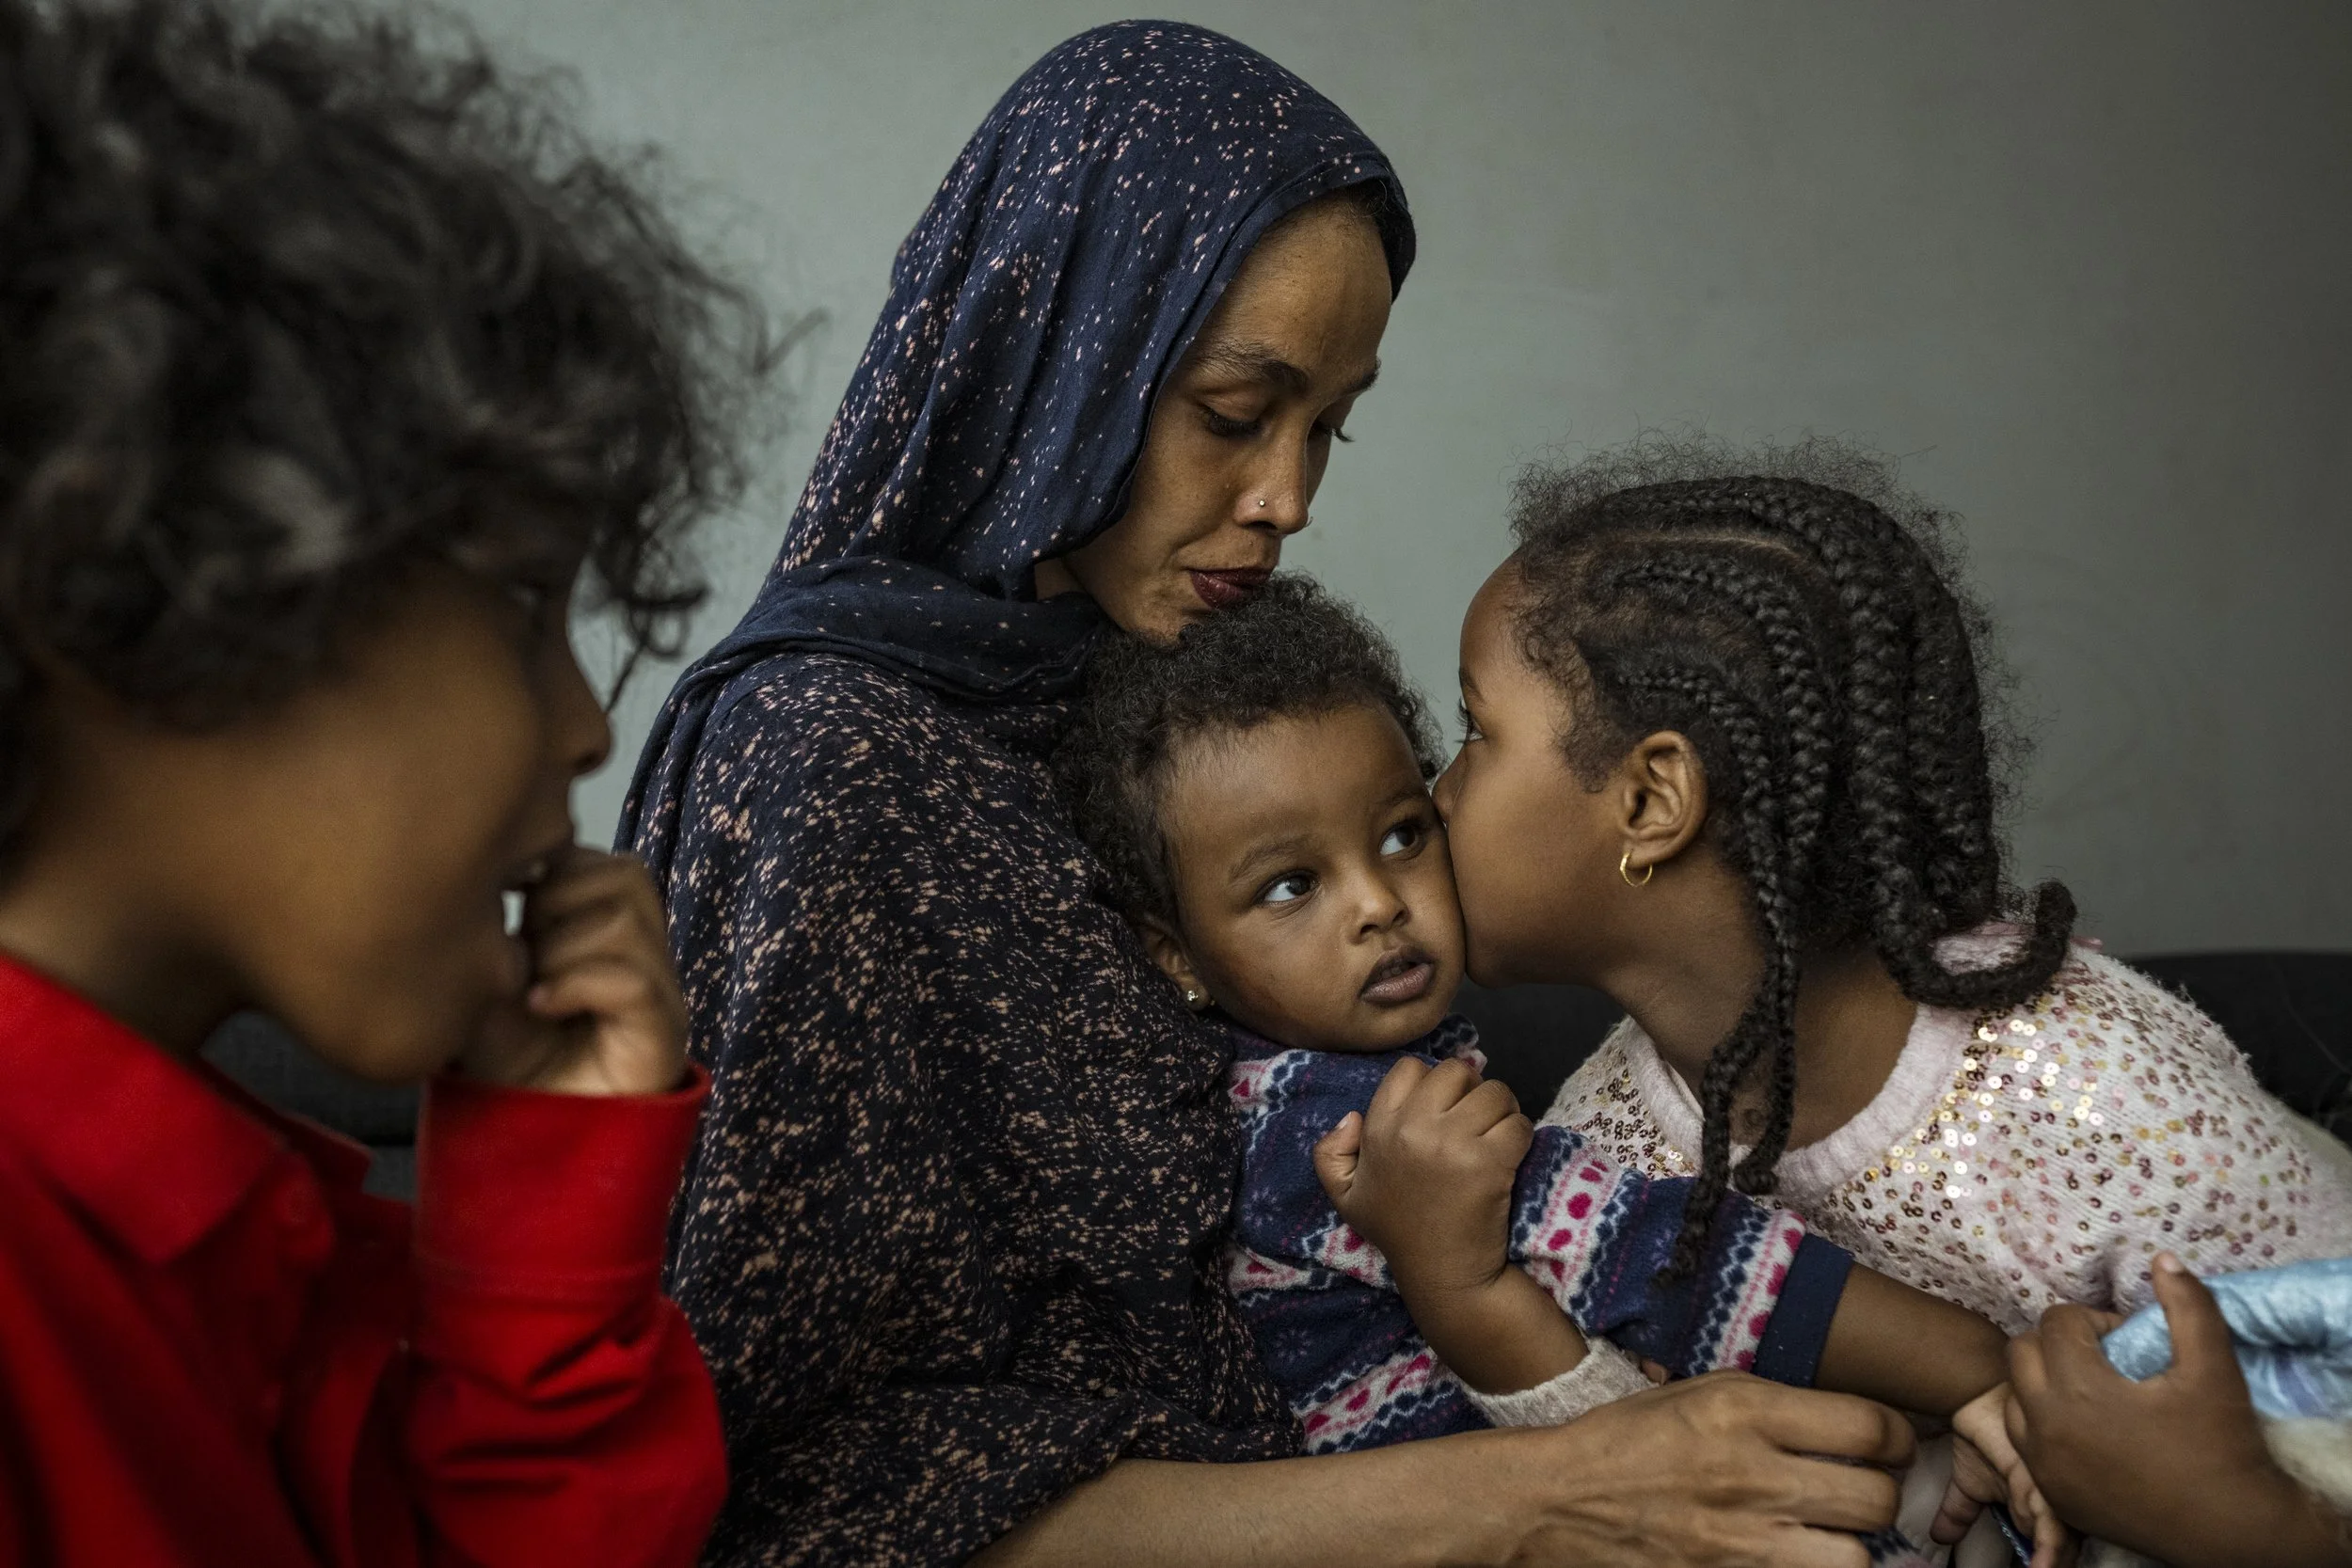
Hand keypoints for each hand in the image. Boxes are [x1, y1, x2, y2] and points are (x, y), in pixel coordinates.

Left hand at [459, 845, 688, 1096]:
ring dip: (563, 948)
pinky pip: (634, 980)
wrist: (524, 1135)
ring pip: (628, 922)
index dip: (551, 868)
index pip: (600, 861)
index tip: (503, 903)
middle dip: (558, 902)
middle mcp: (646, 951)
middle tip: (522, 952)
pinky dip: (578, 983)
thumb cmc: (507, 1055)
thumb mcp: (488, 973)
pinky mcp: (664, 1032)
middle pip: (626, 876)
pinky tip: (541, 1004)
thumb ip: (501, 917)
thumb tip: (502, 865)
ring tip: (532, 986)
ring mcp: (661, 991)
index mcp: (608, 927)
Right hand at [1312, 1054, 1528, 1295]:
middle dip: (1471, 1089)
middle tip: (1476, 1120)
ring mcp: (1452, 1143)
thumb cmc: (1398, 1231)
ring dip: (1502, 1110)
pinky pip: (1518, 1123)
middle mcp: (1413, 1128)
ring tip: (1496, 1136)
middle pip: (1457, 1071)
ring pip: (1494, 1092)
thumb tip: (1352, 1118)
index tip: (1443, 1111)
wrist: (1443, 1274)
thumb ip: (1330, 1154)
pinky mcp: (1490, 1162)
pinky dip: (1520, 1135)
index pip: (1410, 1068)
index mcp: (1379, 1128)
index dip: (1432, 1083)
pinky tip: (1510, 1156)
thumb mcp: (1345, 1197)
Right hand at [1489, 1374, 1919, 1565]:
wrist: (1556, 1500)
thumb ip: (1772, 1402)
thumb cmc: (1625, 1439)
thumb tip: (1848, 1420)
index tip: (1888, 1443)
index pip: (1870, 1426)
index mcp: (1744, 1411)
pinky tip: (1795, 1553)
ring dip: (1850, 1545)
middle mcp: (1752, 1475)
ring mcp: (1744, 1541)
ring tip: (1829, 1531)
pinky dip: (1810, 1567)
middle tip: (1862, 1490)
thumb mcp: (1696, 1392)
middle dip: (1880, 1494)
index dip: (1895, 1437)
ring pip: (1856, 1558)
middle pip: (1876, 1497)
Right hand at [1935, 1384, 2070, 1567]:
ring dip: (2053, 1558)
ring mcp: (2050, 1483)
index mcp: (2046, 1499)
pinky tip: (2042, 1565)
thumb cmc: (1981, 1428)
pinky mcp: (2037, 1472)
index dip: (2053, 1560)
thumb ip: (1961, 1510)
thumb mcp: (1969, 1479)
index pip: (2060, 1541)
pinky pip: (2047, 1515)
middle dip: (2057, 1561)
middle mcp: (2056, 1493)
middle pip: (2067, 1542)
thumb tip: (1938, 1536)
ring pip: (2061, 1535)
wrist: (1975, 1391)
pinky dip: (2048, 1545)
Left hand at [2008, 1253, 2350, 1567]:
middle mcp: (2046, 1427)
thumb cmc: (2224, 1447)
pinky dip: (2044, 1426)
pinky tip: (2086, 1430)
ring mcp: (2044, 1465)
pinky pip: (2025, 1443)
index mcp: (2078, 1391)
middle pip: (2022, 1353)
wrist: (2234, 1531)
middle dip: (2058, 1343)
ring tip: (2092, 1392)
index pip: (2057, 1322)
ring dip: (2043, 1383)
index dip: (2094, 1320)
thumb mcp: (2214, 1367)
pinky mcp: (2053, 1495)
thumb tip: (2162, 1260)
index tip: (2128, 1340)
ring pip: (2015, 1398)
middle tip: (2104, 1358)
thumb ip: (2189, 1305)